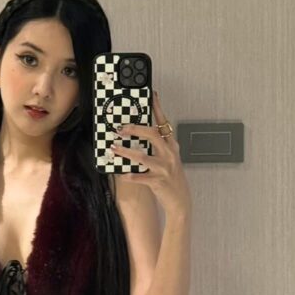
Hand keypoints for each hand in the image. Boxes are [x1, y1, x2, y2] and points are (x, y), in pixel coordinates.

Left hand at [111, 88, 191, 216]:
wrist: (180, 199)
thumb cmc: (172, 177)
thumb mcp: (169, 158)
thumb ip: (158, 146)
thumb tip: (139, 134)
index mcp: (172, 146)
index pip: (164, 123)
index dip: (158, 108)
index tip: (152, 95)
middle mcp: (169, 154)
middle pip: (152, 135)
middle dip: (135, 129)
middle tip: (120, 128)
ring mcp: (164, 168)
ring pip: (142, 156)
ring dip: (125, 152)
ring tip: (114, 148)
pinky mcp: (158, 181)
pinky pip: (140, 176)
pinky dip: (129, 175)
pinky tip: (121, 173)